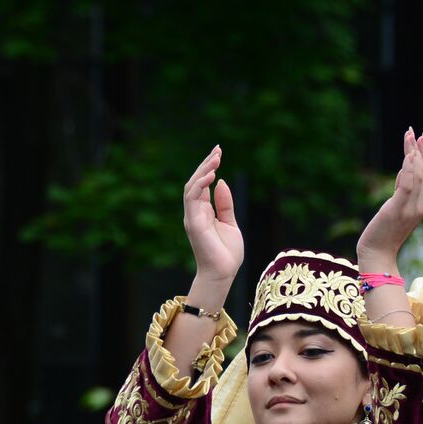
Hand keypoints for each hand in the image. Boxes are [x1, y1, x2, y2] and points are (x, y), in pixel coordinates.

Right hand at [183, 145, 242, 285]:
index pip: (202, 184)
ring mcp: (192, 217)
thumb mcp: (230, 223)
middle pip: (196, 182)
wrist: (223, 274)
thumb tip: (222, 182)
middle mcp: (195, 212)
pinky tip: (212, 174)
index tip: (219, 152)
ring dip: (203, 170)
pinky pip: (192, 198)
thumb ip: (225, 204)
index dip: (209, 167)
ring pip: (191, 186)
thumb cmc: (227, 254)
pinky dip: (200, 184)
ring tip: (216, 158)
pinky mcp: (193, 223)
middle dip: (206, 164)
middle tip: (218, 149)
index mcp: (203, 212)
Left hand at [357, 128, 422, 268]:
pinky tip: (407, 156)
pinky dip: (409, 169)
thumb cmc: (383, 233)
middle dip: (420, 150)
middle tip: (414, 132)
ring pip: (418, 175)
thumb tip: (403, 169)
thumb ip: (402, 190)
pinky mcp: (397, 210)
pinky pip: (407, 186)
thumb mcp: (395, 207)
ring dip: (413, 154)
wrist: (376, 254)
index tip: (421, 139)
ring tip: (408, 137)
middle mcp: (420, 206)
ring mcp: (410, 209)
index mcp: (422, 206)